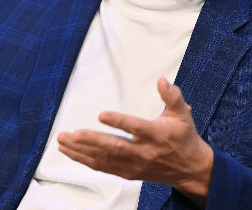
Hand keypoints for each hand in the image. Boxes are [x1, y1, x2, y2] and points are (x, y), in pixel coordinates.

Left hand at [57, 77, 213, 205]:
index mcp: (157, 135)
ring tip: (63, 141)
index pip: (136, 127)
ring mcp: (134, 165)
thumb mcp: (182, 114)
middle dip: (92, 141)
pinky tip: (70, 152)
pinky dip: (84, 160)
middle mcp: (144, 152)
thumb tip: (162, 80)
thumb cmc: (183, 137)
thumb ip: (172, 96)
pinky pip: (102, 167)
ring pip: (104, 159)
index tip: (102, 115)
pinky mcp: (127, 172)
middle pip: (115, 147)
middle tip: (73, 134)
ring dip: (82, 151)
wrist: (188, 168)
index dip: (119, 122)